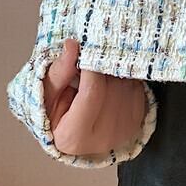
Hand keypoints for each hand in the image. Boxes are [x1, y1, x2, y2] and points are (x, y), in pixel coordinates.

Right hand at [43, 37, 147, 157]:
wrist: (76, 131)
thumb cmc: (57, 112)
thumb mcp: (48, 94)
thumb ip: (60, 72)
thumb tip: (72, 46)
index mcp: (73, 137)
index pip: (92, 92)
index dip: (91, 68)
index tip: (86, 54)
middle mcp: (103, 138)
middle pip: (112, 87)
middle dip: (102, 69)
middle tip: (90, 65)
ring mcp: (123, 130)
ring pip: (126, 84)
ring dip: (114, 72)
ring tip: (99, 76)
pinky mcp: (137, 121)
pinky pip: (137, 87)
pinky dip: (125, 78)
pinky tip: (111, 83)